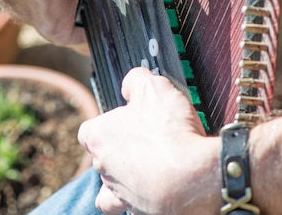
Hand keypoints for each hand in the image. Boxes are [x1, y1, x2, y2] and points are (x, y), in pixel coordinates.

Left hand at [78, 68, 219, 214]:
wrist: (193, 178)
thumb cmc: (169, 133)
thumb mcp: (153, 87)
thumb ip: (136, 79)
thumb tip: (131, 82)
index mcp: (99, 136)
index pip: (89, 130)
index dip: (108, 122)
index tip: (126, 117)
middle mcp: (103, 167)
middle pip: (105, 153)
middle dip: (124, 144)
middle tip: (150, 134)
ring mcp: (119, 192)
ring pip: (116, 180)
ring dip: (131, 170)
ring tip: (155, 161)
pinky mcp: (139, 210)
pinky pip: (129, 204)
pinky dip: (138, 195)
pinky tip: (153, 186)